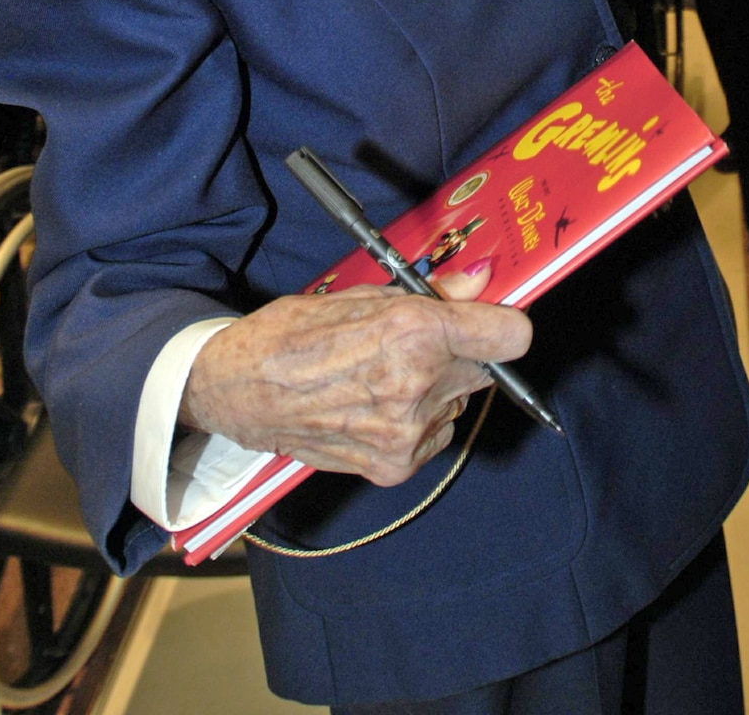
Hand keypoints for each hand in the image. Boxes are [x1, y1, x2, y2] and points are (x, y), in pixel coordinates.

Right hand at [180, 263, 530, 484]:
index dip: (506, 325)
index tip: (494, 321)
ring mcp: (407, 434)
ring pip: (457, 403)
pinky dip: (418, 421)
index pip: (510, 336)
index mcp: (413, 334)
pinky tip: (375, 406)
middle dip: (462, 354)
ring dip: (437, 389)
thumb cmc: (293, 333)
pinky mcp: (395, 466)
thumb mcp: (362, 295)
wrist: (238, 393)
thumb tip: (481, 282)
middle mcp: (418, 387)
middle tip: (420, 345)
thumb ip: (432, 293)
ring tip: (382, 376)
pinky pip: (433, 435)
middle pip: (483, 369)